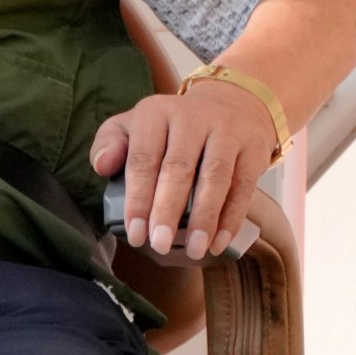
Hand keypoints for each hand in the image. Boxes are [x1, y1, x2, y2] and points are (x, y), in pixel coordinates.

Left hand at [90, 79, 280, 259]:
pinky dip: (230, 218)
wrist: (233, 105)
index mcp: (156, 112)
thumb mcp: (135, 125)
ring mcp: (226, 131)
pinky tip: (218, 243)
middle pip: (178, 168)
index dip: (138, 198)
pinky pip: (243, 186)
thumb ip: (110, 143)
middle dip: (167, 210)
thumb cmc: (173, 128)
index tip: (135, 234)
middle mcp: (192, 117)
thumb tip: (102, 166)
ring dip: (203, 217)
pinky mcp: (253, 149)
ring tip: (194, 249)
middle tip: (159, 244)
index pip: (143, 158)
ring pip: (215, 177)